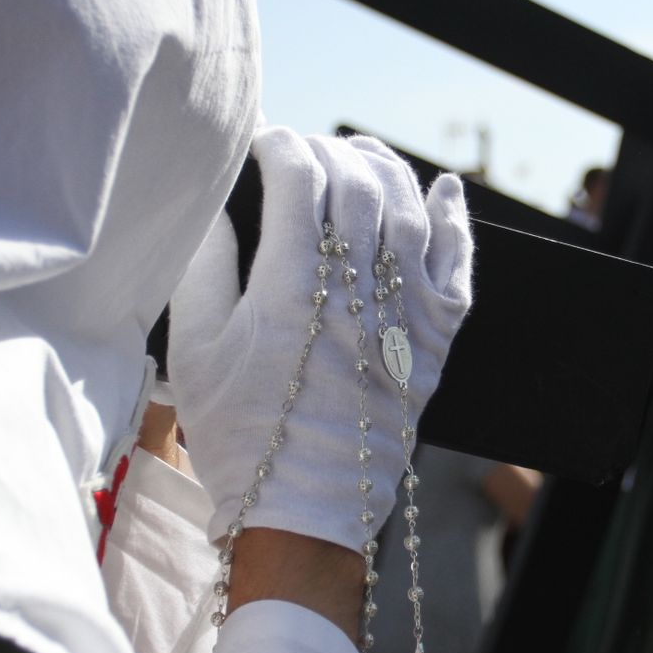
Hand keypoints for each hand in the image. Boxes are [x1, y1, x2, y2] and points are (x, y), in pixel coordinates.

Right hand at [169, 128, 472, 552]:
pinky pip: (458, 266)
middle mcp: (357, 292)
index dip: (279, 144)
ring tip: (359, 156)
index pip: (298, 178)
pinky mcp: (435, 342)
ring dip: (384, 171)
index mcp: (291, 288)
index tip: (261, 143)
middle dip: (325, 151)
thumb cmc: (239, 434)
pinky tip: (444, 191)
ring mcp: (404, 316)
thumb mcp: (194, 349)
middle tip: (302, 152)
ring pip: (408, 212)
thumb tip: (216, 206)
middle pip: (354, 184)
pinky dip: (454, 222)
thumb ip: (205, 266)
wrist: (305, 510)